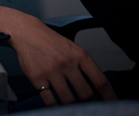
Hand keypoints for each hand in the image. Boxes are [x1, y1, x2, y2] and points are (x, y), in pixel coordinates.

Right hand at [0, 0, 116, 105]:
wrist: (26, 32)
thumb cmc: (50, 41)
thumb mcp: (71, 48)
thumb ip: (83, 66)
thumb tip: (95, 88)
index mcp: (80, 55)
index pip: (100, 81)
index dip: (109, 97)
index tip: (112, 105)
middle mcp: (67, 63)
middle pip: (85, 94)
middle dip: (87, 103)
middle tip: (86, 105)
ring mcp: (52, 71)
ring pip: (69, 100)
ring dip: (71, 105)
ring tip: (70, 104)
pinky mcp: (38, 78)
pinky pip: (50, 100)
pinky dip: (55, 106)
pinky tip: (56, 104)